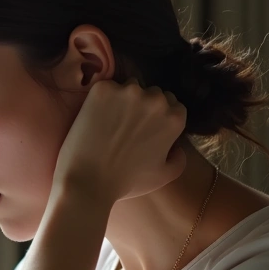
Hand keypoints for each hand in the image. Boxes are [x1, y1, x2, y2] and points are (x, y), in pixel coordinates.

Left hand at [51, 79, 187, 204]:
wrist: (88, 180)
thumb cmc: (126, 182)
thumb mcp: (164, 176)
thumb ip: (179, 158)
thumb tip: (178, 147)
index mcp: (173, 118)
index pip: (173, 104)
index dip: (159, 115)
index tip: (145, 127)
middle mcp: (155, 100)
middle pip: (153, 93)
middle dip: (143, 105)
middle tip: (127, 125)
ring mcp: (128, 92)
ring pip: (130, 87)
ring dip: (123, 98)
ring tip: (110, 122)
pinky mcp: (103, 89)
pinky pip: (106, 88)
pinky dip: (101, 99)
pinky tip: (96, 119)